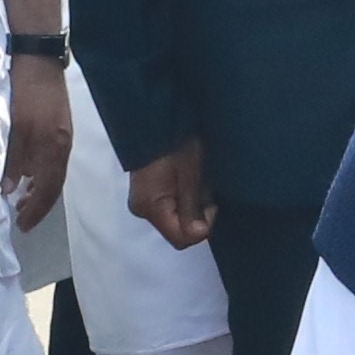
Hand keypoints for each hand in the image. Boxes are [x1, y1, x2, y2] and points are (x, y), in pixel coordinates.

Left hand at [2, 62, 72, 232]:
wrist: (39, 60)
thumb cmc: (26, 92)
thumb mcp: (15, 126)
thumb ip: (14, 158)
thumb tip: (10, 189)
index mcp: (54, 148)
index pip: (47, 190)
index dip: (35, 210)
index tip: (23, 225)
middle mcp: (63, 147)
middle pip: (54, 186)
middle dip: (38, 205)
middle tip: (21, 219)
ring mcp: (63, 137)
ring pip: (53, 174)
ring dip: (39, 191)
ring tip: (22, 203)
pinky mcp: (59, 129)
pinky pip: (52, 162)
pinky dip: (41, 175)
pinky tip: (28, 176)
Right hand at [128, 136, 216, 250]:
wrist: (158, 116)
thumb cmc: (175, 141)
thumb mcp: (190, 174)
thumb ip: (192, 207)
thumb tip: (199, 235)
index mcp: (151, 207)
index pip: (181, 239)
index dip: (202, 226)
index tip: (211, 203)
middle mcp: (143, 209)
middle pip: (178, 229)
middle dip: (197, 213)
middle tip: (205, 187)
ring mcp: (144, 201)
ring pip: (176, 217)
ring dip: (192, 204)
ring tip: (197, 179)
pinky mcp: (148, 192)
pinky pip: (171, 205)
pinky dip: (185, 197)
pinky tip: (190, 179)